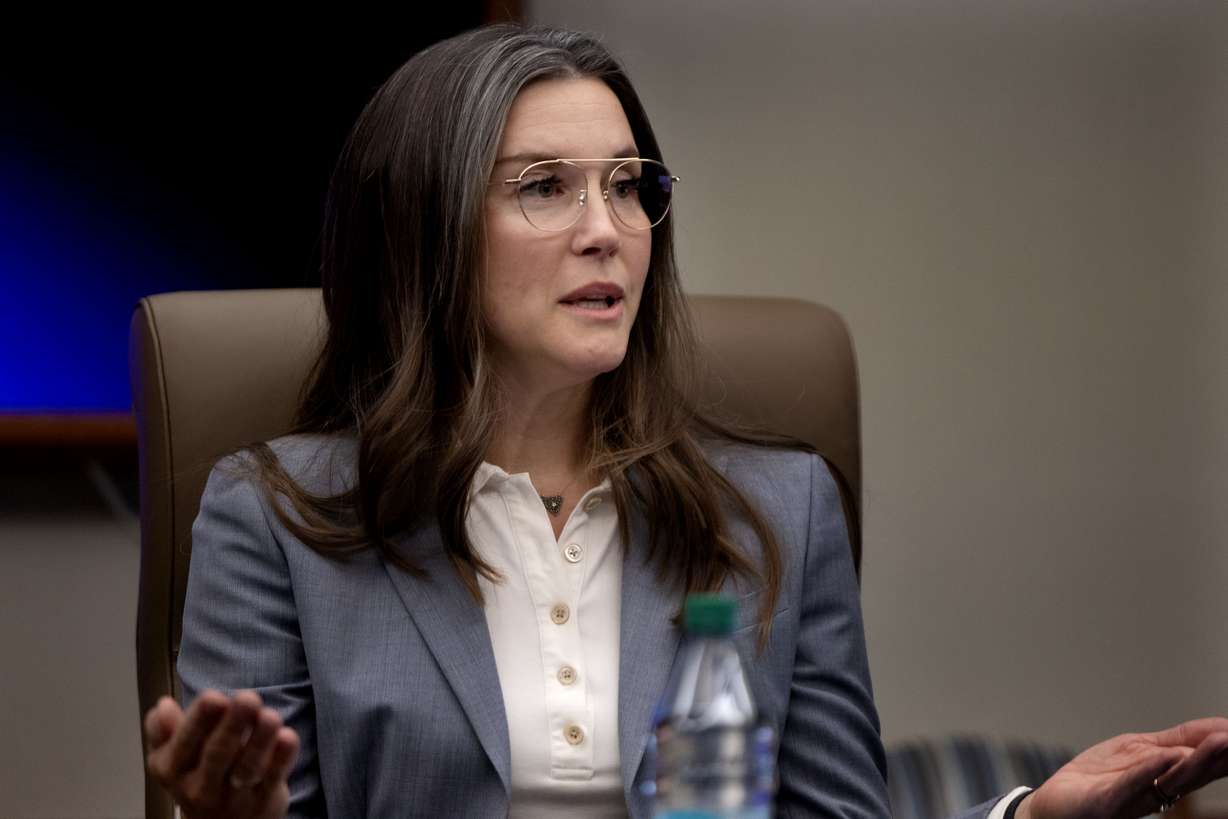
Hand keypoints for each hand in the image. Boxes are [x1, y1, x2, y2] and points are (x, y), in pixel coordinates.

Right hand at [144, 689, 299, 818]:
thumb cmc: (197, 778)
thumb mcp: (171, 759)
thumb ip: (164, 732)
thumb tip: (163, 706)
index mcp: (172, 769)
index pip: (184, 743)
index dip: (199, 720)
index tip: (215, 697)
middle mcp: (199, 787)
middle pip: (217, 754)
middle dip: (233, 725)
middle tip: (247, 698)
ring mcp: (233, 797)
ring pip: (248, 767)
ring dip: (261, 740)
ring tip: (270, 716)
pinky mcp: (263, 801)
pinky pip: (274, 777)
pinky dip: (282, 757)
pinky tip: (288, 737)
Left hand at [1018, 717, 1227, 818]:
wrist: (1053, 808)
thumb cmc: (1095, 781)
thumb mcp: (1135, 754)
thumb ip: (1168, 745)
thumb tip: (1211, 733)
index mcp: (1160, 774)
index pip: (1196, 755)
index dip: (1219, 741)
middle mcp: (1153, 789)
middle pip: (1194, 771)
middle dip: (1220, 755)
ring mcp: (1130, 797)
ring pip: (1170, 777)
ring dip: (1197, 760)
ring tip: (1223, 741)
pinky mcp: (1106, 802)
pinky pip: (1131, 785)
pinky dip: (1150, 769)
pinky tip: (1168, 756)